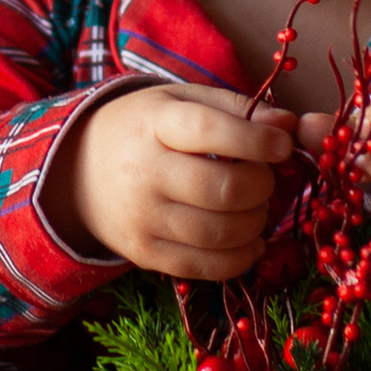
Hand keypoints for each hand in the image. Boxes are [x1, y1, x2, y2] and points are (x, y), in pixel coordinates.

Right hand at [61, 79, 293, 283]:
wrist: (79, 171)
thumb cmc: (146, 129)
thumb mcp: (183, 102)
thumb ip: (239, 110)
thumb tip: (291, 126)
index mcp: (155, 123)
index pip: (209, 131)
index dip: (255, 140)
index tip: (284, 145)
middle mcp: (144, 172)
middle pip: (221, 189)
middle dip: (261, 186)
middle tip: (265, 178)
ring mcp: (142, 218)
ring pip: (218, 233)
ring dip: (256, 223)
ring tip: (256, 208)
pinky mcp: (144, 254)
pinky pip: (205, 267)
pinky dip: (241, 257)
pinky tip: (251, 240)